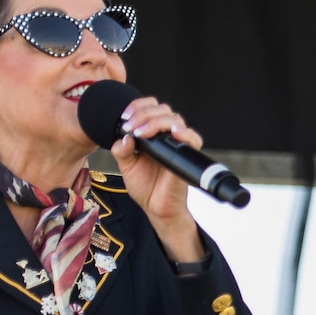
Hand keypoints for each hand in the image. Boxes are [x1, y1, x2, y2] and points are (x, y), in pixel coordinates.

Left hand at [111, 97, 205, 260]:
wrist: (156, 208)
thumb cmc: (146, 188)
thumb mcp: (127, 166)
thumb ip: (122, 150)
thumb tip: (124, 137)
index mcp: (154, 135)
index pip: (152, 108)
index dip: (138, 106)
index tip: (124, 117)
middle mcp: (168, 137)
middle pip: (163, 109)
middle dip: (143, 114)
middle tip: (130, 126)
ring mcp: (178, 145)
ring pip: (175, 119)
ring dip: (155, 121)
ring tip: (140, 133)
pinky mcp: (187, 157)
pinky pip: (193, 139)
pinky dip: (184, 132)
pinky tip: (171, 133)